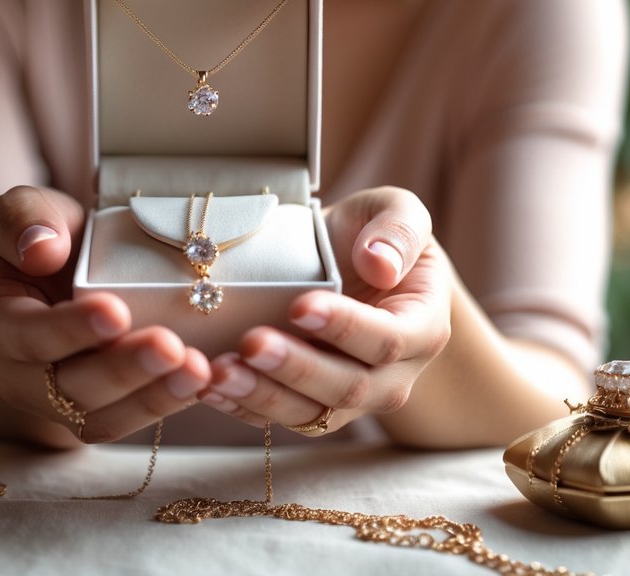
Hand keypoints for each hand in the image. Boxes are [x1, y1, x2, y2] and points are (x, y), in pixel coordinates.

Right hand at [0, 185, 210, 443]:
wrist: (61, 270)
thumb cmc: (44, 237)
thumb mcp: (23, 209)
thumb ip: (21, 219)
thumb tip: (41, 251)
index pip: (27, 336)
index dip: (70, 329)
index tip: (116, 311)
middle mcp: (20, 375)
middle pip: (68, 386)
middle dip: (122, 369)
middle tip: (169, 347)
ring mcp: (56, 402)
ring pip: (100, 416)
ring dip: (152, 397)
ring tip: (197, 370)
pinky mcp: (94, 412)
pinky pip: (125, 422)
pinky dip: (163, 405)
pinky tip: (199, 382)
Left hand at [199, 186, 451, 434]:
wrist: (354, 268)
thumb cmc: (375, 235)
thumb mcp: (395, 211)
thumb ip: (398, 228)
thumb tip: (380, 263)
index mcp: (422, 327)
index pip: (388, 339)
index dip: (345, 327)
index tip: (300, 305)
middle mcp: (392, 375)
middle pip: (348, 387)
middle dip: (296, 369)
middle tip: (251, 342)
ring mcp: (349, 399)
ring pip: (310, 414)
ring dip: (261, 396)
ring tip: (218, 372)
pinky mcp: (310, 407)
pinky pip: (277, 419)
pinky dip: (241, 407)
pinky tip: (207, 387)